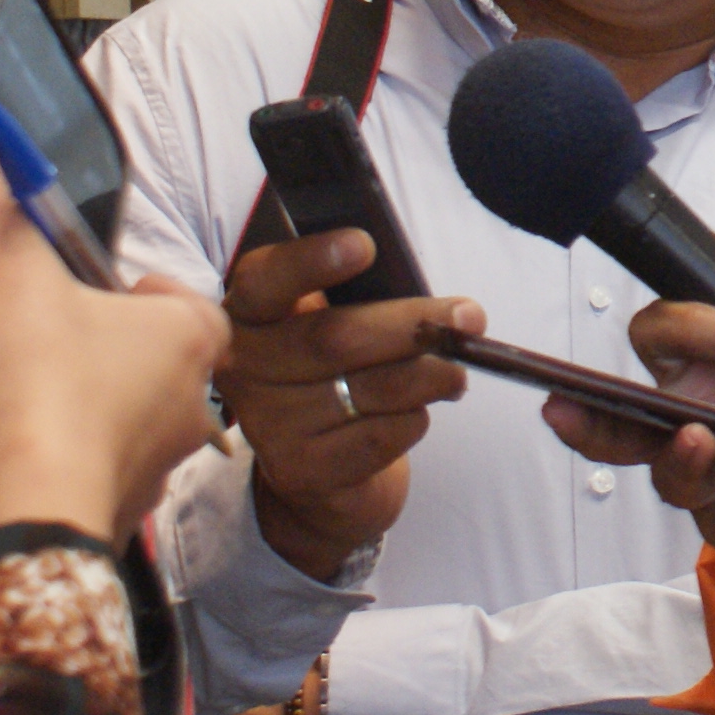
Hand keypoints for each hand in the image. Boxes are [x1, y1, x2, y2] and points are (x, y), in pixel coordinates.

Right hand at [0, 134, 227, 549]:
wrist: (21, 504)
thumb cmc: (35, 385)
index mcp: (190, 336)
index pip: (181, 296)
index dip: (132, 284)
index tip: (83, 282)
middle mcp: (188, 402)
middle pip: (149, 355)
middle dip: (98, 341)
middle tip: (41, 328)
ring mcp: (152, 462)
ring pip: (121, 416)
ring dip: (76, 401)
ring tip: (19, 384)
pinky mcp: (109, 507)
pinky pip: (87, 469)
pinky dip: (54, 454)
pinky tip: (9, 440)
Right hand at [221, 232, 483, 583]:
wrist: (317, 464)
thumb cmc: (335, 369)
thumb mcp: (335, 318)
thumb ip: (366, 297)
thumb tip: (444, 305)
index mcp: (249, 311)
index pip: (267, 279)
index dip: (311, 262)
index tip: (364, 245)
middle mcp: (244, 366)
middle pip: (335, 338)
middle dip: (413, 325)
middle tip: (470, 318)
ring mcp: (267, 422)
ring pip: (371, 388)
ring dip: (431, 376)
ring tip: (455, 372)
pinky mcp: (299, 469)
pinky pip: (381, 435)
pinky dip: (413, 420)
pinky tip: (411, 413)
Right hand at [546, 216, 714, 652]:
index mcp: (690, 373)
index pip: (655, 339)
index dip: (685, 329)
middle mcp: (683, 426)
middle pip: (616, 423)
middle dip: (587, 417)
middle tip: (571, 406)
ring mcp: (705, 481)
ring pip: (668, 477)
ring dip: (683, 456)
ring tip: (704, 437)